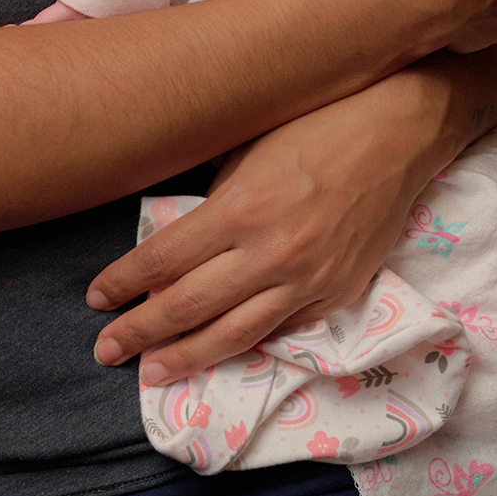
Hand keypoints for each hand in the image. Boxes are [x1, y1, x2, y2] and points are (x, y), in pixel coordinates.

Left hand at [85, 66, 450, 383]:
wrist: (400, 130)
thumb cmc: (318, 124)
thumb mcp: (250, 148)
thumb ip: (214, 200)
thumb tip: (177, 242)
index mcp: (240, 209)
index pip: (161, 261)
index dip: (121, 283)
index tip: (97, 297)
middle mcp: (270, 253)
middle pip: (185, 307)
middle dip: (138, 332)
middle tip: (106, 350)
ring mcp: (308, 279)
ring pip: (234, 335)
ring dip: (186, 356)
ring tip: (152, 372)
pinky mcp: (339, 292)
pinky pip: (283, 327)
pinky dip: (249, 341)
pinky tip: (224, 349)